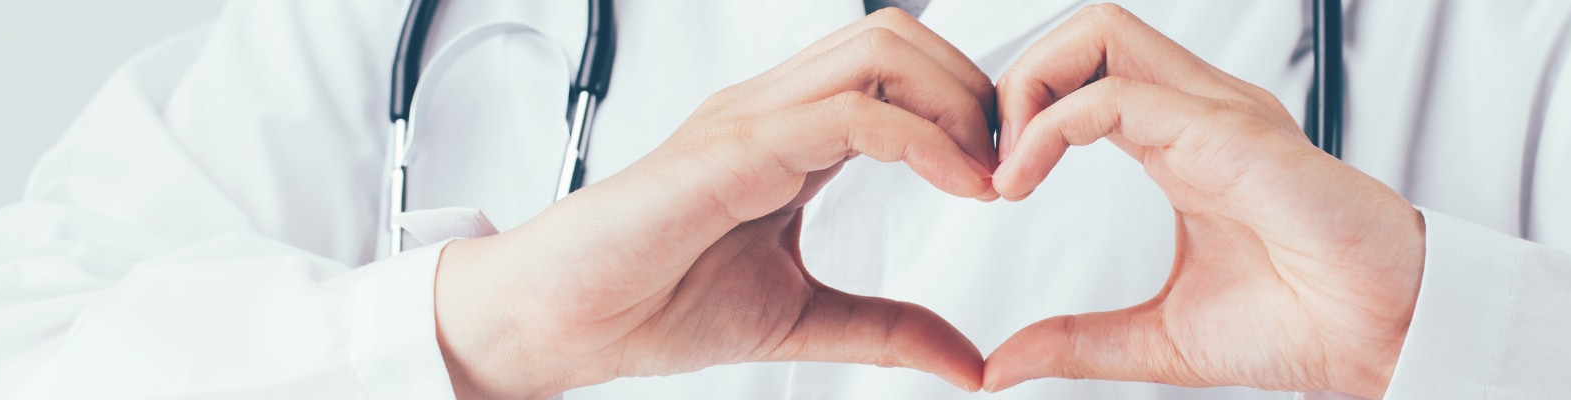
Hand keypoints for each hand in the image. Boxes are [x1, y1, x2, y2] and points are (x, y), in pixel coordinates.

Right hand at [432, 9, 999, 398]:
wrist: (561, 320)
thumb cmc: (650, 302)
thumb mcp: (803, 318)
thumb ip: (888, 330)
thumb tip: (967, 362)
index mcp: (788, 134)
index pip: (896, 73)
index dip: (966, 112)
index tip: (1004, 180)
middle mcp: (773, 109)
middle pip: (898, 37)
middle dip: (974, 89)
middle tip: (1009, 165)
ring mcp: (753, 117)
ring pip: (881, 51)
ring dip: (956, 103)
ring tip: (987, 174)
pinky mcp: (735, 146)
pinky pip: (850, 113)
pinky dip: (922, 140)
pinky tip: (958, 185)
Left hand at [981, 5, 1424, 398]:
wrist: (1385, 339)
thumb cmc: (1306, 325)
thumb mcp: (1158, 339)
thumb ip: (1079, 344)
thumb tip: (1003, 365)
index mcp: (1184, 144)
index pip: (1087, 76)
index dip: (1023, 114)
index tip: (992, 186)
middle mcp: (1199, 114)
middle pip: (1088, 32)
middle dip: (1017, 81)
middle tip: (988, 164)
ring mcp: (1217, 114)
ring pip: (1101, 33)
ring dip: (1030, 87)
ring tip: (1004, 167)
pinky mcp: (1230, 133)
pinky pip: (1120, 94)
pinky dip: (1053, 125)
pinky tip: (1024, 179)